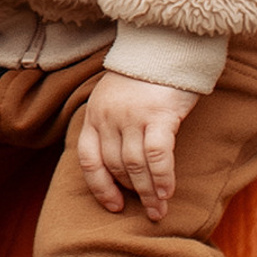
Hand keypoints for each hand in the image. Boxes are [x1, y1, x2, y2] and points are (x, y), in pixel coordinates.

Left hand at [76, 72, 199, 221]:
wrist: (163, 45)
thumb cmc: (142, 77)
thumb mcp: (114, 98)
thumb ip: (111, 126)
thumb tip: (121, 168)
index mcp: (94, 114)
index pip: (88, 160)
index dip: (100, 187)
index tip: (114, 206)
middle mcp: (109, 117)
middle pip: (116, 166)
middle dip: (132, 193)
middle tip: (148, 211)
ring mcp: (132, 116)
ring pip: (136, 166)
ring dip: (148, 193)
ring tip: (158, 210)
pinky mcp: (159, 115)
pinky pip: (157, 157)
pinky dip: (163, 179)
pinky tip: (168, 192)